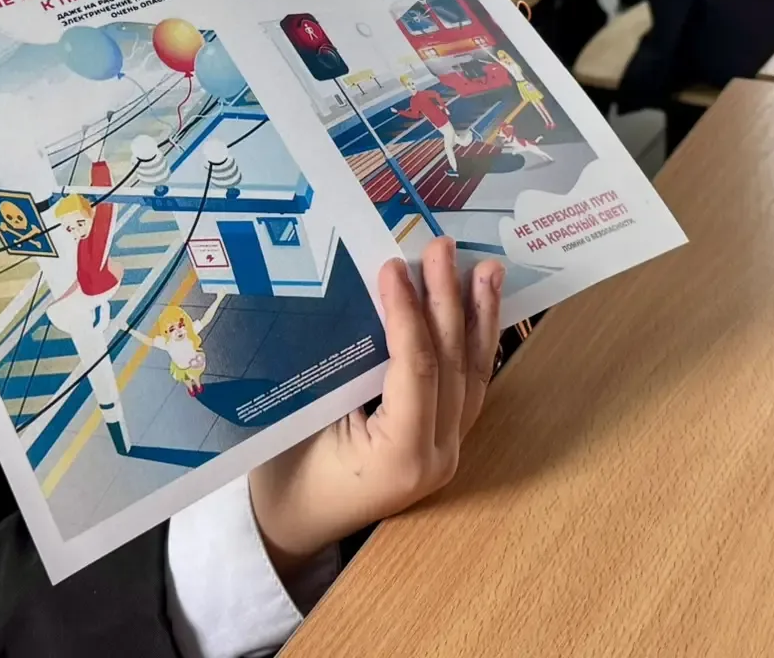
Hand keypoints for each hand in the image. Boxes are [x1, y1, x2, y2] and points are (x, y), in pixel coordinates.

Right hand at [248, 238, 504, 571]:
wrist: (289, 526)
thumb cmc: (287, 474)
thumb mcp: (308, 417)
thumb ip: (348, 365)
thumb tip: (372, 296)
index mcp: (401, 456)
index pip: (417, 368)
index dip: (408, 312)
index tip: (393, 265)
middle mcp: (436, 457)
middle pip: (451, 365)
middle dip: (448, 300)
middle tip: (442, 247)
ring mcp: (446, 453)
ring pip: (472, 375)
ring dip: (478, 318)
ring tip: (487, 270)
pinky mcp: (444, 444)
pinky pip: (467, 387)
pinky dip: (473, 344)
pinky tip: (478, 312)